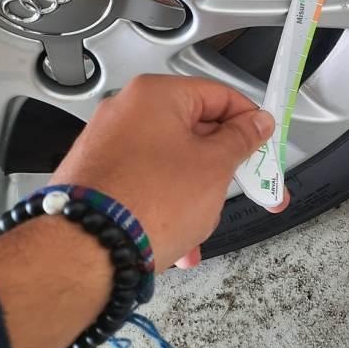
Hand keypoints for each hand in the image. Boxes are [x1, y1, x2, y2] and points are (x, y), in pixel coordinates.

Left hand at [50, 74, 287, 270]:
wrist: (85, 253)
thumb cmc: (144, 203)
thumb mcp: (215, 166)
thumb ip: (242, 138)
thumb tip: (255, 123)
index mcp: (155, 95)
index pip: (220, 95)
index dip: (249, 121)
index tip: (263, 141)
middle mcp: (126, 112)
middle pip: (195, 131)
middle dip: (222, 167)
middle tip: (245, 183)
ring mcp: (108, 145)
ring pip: (172, 163)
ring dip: (196, 193)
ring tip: (202, 224)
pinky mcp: (98, 176)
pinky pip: (146, 183)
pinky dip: (167, 204)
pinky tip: (177, 237)